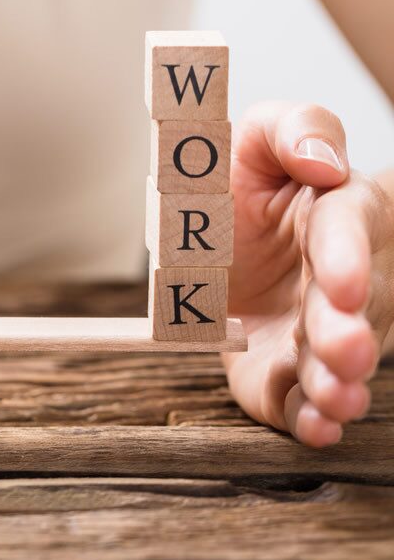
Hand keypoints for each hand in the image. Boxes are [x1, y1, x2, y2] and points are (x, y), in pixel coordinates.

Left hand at [225, 102, 392, 446]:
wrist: (205, 242)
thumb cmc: (237, 187)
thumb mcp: (252, 140)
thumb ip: (293, 130)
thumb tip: (322, 160)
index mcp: (336, 212)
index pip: (352, 229)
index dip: (346, 258)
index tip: (339, 285)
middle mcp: (336, 277)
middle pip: (355, 306)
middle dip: (348, 330)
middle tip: (343, 350)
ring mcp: (314, 328)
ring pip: (335, 359)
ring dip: (335, 382)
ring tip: (333, 398)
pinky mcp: (284, 368)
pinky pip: (301, 398)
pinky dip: (309, 417)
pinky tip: (316, 429)